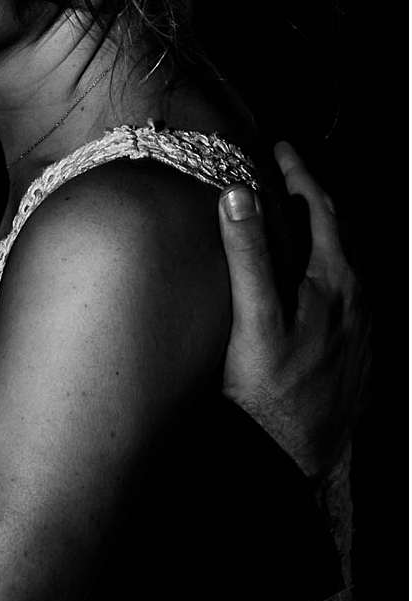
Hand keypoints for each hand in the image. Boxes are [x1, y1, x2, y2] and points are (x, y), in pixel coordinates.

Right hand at [219, 141, 368, 481]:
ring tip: (296, 219)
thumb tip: (240, 194)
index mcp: (334, 281)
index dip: (300, 174)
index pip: (321, 209)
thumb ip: (248, 253)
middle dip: (313, 197)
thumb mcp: (253, 317)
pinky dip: (327, 267)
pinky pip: (347, 292)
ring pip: (346, 262)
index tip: (281, 148)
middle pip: (339, 232)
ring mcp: (361, 325)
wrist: (292, 452)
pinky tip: (310, 280)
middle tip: (287, 173)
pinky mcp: (356, 349)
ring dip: (322, 233)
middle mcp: (357, 298)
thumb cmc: (267, 387)